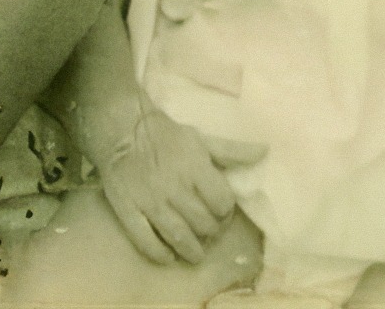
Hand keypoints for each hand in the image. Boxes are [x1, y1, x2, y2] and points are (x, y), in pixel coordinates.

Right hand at [85, 96, 264, 267]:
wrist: (120, 129)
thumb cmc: (165, 135)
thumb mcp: (200, 139)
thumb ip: (232, 151)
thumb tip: (265, 151)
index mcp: (195, 168)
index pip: (223, 204)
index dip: (226, 212)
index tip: (222, 212)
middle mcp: (175, 187)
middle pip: (204, 225)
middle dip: (211, 232)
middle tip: (208, 232)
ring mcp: (151, 201)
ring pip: (179, 238)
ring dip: (192, 251)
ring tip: (195, 253)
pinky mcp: (128, 210)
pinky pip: (146, 242)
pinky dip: (160, 254)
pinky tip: (168, 255)